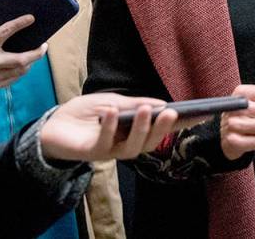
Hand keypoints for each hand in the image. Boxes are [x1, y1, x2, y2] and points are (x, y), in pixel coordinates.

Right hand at [0, 14, 46, 91]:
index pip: (6, 31)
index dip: (20, 23)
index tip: (31, 18)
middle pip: (22, 58)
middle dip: (37, 52)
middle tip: (44, 45)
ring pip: (20, 71)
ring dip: (31, 63)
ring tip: (36, 55)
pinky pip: (13, 79)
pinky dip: (20, 72)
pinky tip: (23, 66)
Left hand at [40, 93, 183, 160]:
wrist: (54, 124)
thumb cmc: (87, 113)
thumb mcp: (113, 101)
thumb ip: (134, 104)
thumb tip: (161, 103)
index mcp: (135, 131)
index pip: (162, 129)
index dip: (181, 124)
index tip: (201, 115)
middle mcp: (126, 144)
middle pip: (151, 142)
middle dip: (162, 129)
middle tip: (172, 113)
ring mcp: (111, 150)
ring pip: (132, 147)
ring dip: (140, 128)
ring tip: (144, 110)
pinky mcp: (92, 153)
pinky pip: (105, 142)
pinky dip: (109, 126)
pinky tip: (111, 112)